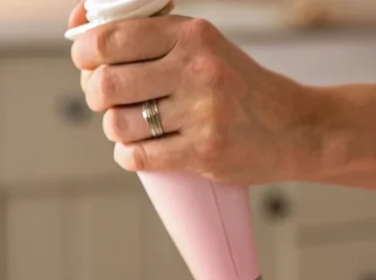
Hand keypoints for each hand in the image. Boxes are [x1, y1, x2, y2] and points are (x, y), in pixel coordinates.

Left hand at [68, 6, 318, 183]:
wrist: (296, 128)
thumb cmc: (241, 88)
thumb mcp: (205, 46)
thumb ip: (153, 37)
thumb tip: (80, 27)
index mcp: (191, 35)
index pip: (109, 38)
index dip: (83, 54)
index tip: (87, 64)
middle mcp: (196, 69)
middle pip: (106, 83)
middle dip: (94, 95)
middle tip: (106, 100)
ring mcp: (201, 112)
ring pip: (119, 123)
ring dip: (113, 129)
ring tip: (128, 127)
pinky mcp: (205, 151)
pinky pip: (139, 156)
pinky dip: (128, 156)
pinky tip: (136, 151)